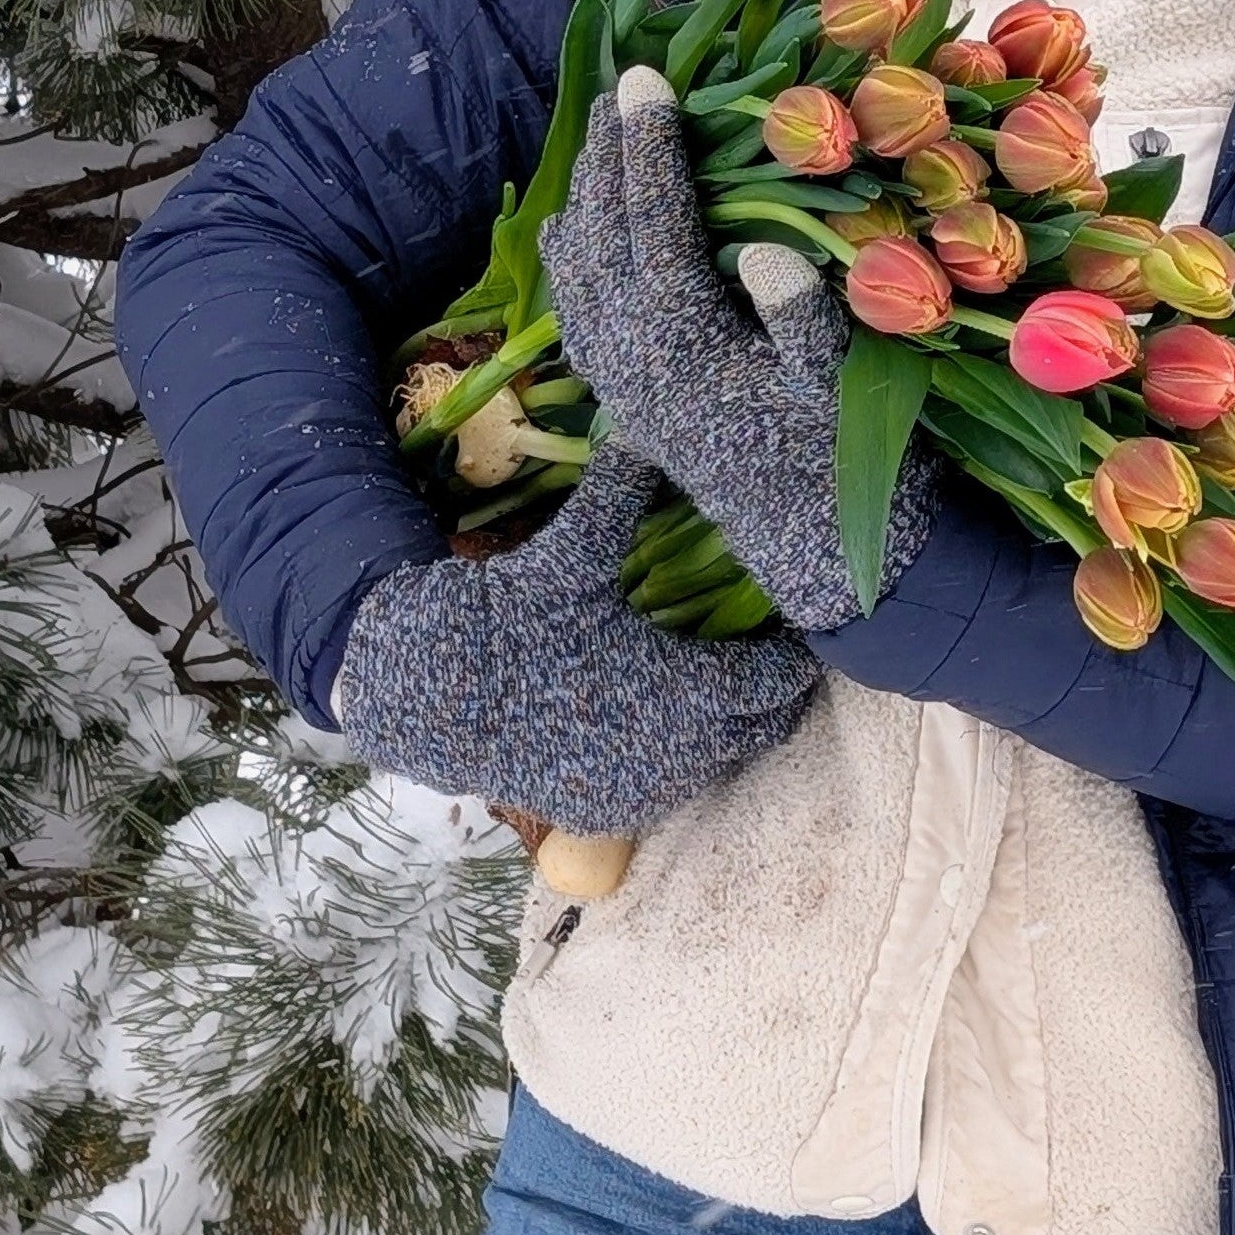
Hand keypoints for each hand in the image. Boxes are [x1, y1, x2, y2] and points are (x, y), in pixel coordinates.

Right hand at [330, 440, 820, 832]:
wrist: (437, 695)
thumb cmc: (517, 622)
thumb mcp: (573, 555)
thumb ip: (620, 492)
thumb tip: (644, 423)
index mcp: (686, 692)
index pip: (772, 682)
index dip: (789, 656)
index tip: (797, 630)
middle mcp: (679, 754)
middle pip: (760, 730)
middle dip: (772, 695)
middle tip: (771, 653)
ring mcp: (646, 791)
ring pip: (720, 763)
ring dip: (731, 728)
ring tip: (727, 683)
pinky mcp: (611, 811)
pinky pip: (672, 787)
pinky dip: (684, 757)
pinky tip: (669, 722)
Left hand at [538, 65, 935, 631]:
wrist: (818, 558)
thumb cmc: (842, 464)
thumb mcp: (839, 390)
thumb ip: (802, 322)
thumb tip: (766, 254)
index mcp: (682, 346)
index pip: (655, 222)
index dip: (649, 145)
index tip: (643, 79)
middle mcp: (635, 361)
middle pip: (604, 235)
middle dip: (607, 158)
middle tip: (613, 90)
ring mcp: (623, 383)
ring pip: (581, 273)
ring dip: (587, 201)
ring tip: (594, 144)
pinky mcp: (628, 402)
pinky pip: (581, 314)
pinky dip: (576, 262)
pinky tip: (577, 235)